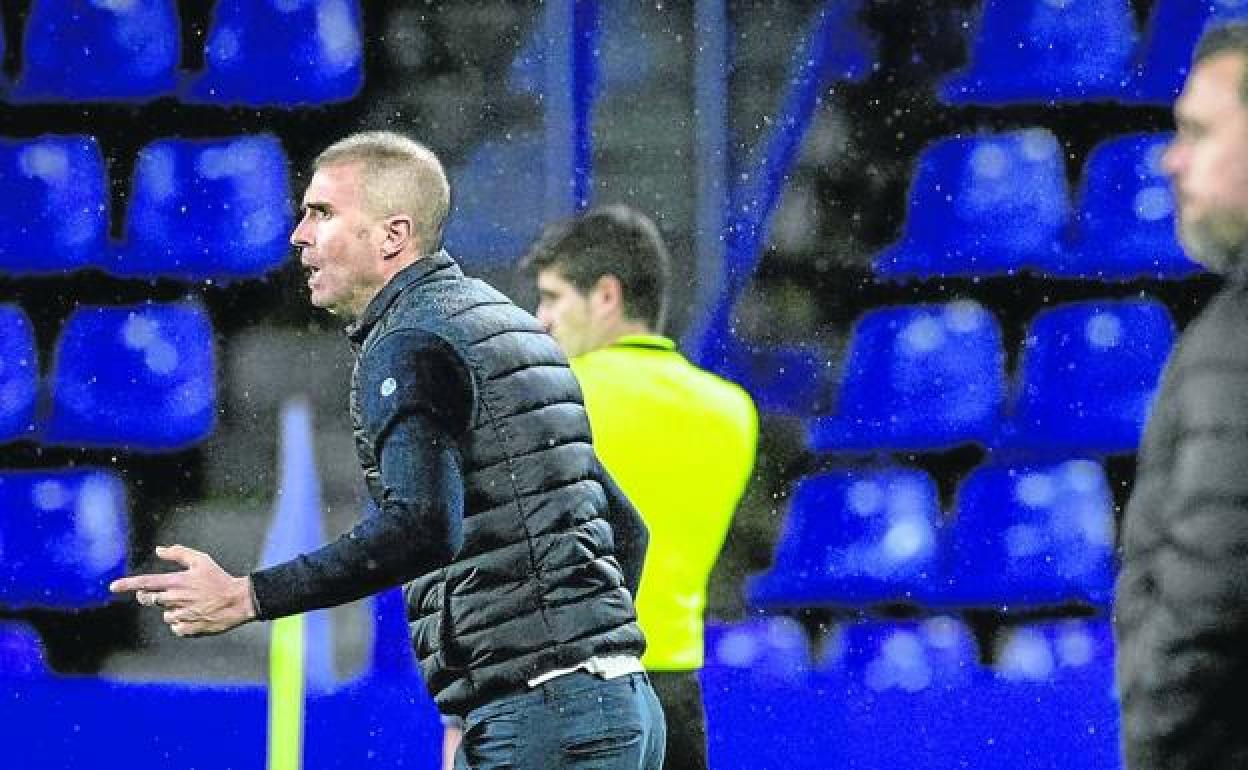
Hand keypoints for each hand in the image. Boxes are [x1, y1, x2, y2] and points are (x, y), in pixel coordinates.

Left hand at [109, 544, 257, 636]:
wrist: (238, 601)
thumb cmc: (220, 579)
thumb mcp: (202, 560)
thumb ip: (179, 553)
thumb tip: (159, 549)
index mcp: (177, 581)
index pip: (146, 582)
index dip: (127, 584)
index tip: (113, 586)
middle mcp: (175, 598)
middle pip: (150, 599)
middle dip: (151, 596)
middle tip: (169, 592)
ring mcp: (181, 615)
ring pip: (164, 614)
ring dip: (172, 609)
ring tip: (191, 604)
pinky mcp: (188, 628)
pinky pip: (175, 627)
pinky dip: (181, 622)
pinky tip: (195, 615)